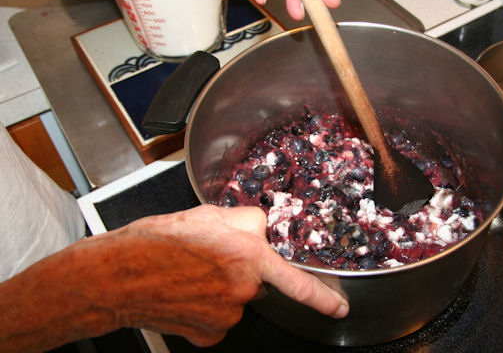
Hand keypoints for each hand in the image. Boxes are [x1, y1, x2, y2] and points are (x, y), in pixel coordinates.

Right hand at [108, 204, 348, 344]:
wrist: (118, 275)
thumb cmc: (157, 243)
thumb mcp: (208, 215)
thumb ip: (247, 221)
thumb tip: (262, 230)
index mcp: (246, 256)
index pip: (295, 282)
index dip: (322, 298)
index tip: (338, 308)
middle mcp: (241, 290)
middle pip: (256, 279)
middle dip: (241, 268)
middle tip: (209, 258)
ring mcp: (225, 317)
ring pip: (236, 298)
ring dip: (222, 287)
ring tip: (192, 273)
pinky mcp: (208, 334)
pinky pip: (219, 317)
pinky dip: (209, 306)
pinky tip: (188, 293)